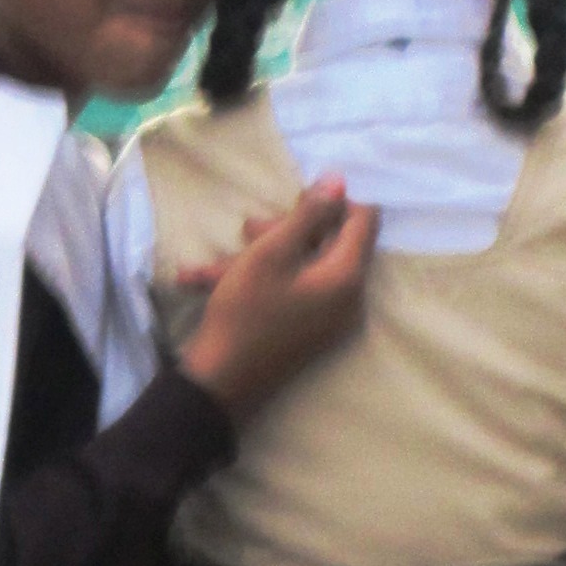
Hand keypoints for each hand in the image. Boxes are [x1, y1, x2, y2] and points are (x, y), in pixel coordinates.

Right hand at [176, 180, 376, 423]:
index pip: (363, 221)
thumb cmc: (245, 312)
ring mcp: (329, 319)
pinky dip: (255, 284)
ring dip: (257, 258)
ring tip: (206, 269)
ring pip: (300, 269)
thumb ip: (310, 215)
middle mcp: (348, 299)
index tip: (296, 202)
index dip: (333, 202)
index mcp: (347, 277)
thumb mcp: (272, 252)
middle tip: (247, 228)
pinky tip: (202, 284)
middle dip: (285, 231)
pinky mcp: (309, 331)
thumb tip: (341, 181)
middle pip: (328, 244)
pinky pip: (291, 293)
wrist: (220, 384)